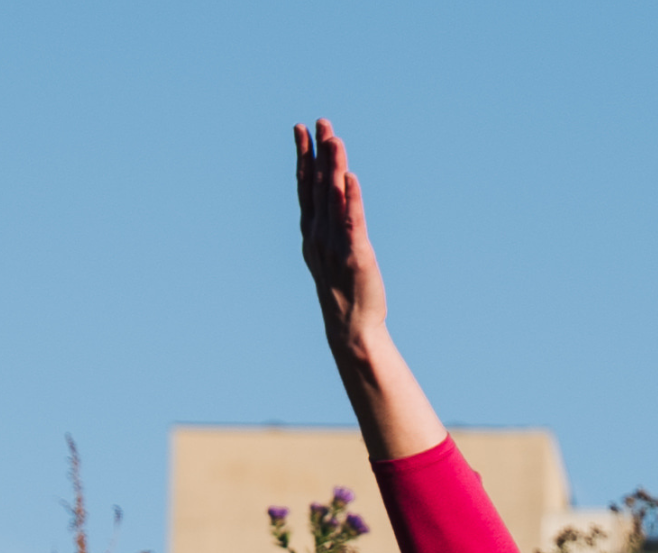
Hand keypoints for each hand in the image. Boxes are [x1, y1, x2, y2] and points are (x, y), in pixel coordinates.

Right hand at [296, 119, 388, 351]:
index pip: (305, 186)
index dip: (303, 156)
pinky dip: (351, 199)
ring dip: (334, 168)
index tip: (302, 129)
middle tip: (321, 122)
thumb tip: (335, 196)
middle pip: (318, 186)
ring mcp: (334, 243)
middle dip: (319, 152)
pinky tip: (351, 178)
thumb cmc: (342, 288)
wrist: (350, 324)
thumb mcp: (329, 251)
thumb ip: (329, 223)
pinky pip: (352, 221)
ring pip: (333, 198)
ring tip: (335, 140)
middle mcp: (318, 233)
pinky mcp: (355, 254)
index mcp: (311, 231)